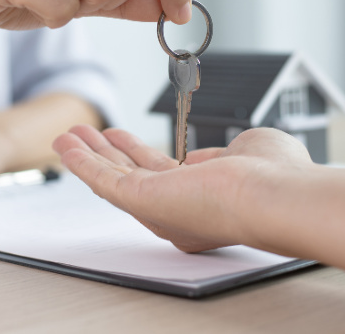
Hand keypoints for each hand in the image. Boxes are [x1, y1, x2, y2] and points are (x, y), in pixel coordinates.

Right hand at [53, 125, 316, 252]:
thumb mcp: (248, 148)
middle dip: (106, 154)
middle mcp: (176, 209)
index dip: (136, 155)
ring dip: (87, 156)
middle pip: (130, 176)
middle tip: (85, 136)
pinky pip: (104, 181)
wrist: (278, 195)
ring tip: (66, 137)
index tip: (121, 140)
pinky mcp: (144, 202)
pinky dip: (82, 162)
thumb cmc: (277, 176)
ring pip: (113, 179)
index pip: (160, 175)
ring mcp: (159, 208)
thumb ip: (219, 152)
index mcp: (201, 198)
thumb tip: (200, 157)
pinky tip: (67, 146)